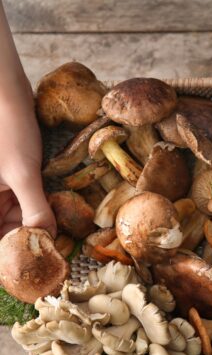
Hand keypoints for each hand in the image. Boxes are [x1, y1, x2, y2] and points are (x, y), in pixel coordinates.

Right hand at [0, 104, 55, 237]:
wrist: (8, 97)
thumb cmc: (9, 131)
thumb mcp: (23, 174)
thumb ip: (34, 208)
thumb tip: (46, 237)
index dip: (14, 250)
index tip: (39, 257)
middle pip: (9, 230)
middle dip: (32, 236)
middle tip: (58, 246)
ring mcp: (0, 189)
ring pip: (20, 217)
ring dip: (39, 221)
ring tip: (62, 229)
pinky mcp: (14, 180)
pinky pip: (27, 200)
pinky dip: (41, 205)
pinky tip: (58, 208)